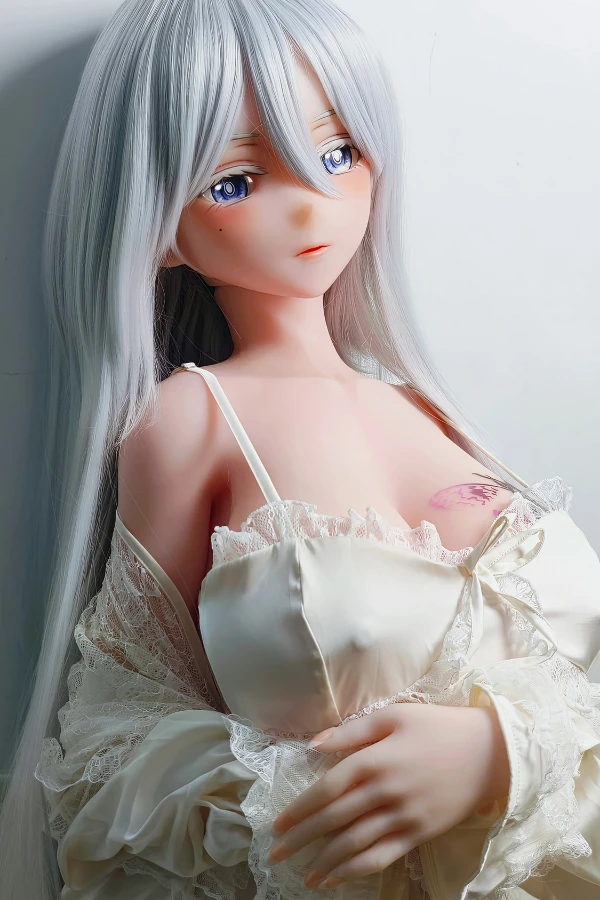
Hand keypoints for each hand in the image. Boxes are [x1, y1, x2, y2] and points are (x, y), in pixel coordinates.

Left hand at [268, 702, 509, 889]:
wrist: (490, 752)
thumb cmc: (438, 726)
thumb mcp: (395, 715)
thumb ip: (353, 730)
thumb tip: (314, 743)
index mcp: (375, 759)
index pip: (327, 789)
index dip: (300, 808)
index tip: (278, 823)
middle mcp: (385, 791)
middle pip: (335, 819)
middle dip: (302, 839)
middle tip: (276, 853)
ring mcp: (404, 816)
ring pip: (355, 845)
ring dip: (325, 861)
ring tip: (302, 873)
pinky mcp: (420, 833)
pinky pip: (382, 857)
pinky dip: (356, 871)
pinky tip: (336, 879)